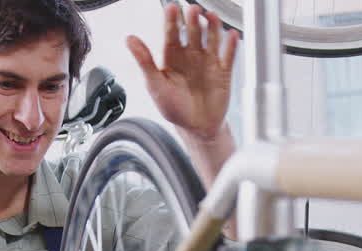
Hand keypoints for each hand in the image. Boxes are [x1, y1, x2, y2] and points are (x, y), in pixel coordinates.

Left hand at [127, 2, 237, 141]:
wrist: (197, 127)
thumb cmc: (174, 108)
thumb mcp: (155, 85)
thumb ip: (144, 61)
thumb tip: (130, 40)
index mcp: (172, 57)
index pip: (171, 34)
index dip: (171, 21)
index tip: (171, 8)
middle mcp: (191, 56)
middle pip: (192, 32)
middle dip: (192, 20)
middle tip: (192, 9)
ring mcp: (208, 62)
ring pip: (211, 39)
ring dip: (212, 27)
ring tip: (211, 16)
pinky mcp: (223, 72)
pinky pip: (228, 56)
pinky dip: (231, 46)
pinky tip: (232, 36)